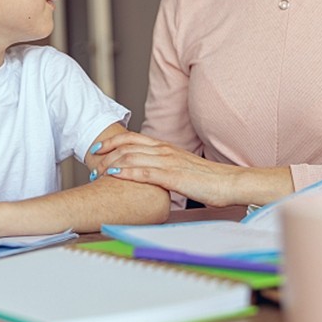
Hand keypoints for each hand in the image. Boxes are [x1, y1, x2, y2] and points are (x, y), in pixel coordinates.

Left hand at [91, 132, 293, 207]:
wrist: (230, 183)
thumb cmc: (209, 179)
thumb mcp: (182, 168)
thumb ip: (165, 168)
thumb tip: (152, 175)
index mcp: (166, 147)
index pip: (132, 138)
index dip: (111, 141)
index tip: (97, 149)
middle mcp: (164, 150)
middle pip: (126, 145)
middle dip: (105, 153)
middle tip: (91, 162)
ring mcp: (168, 162)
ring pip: (131, 157)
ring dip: (110, 164)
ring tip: (97, 172)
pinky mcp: (172, 177)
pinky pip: (144, 172)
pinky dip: (126, 172)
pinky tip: (115, 175)